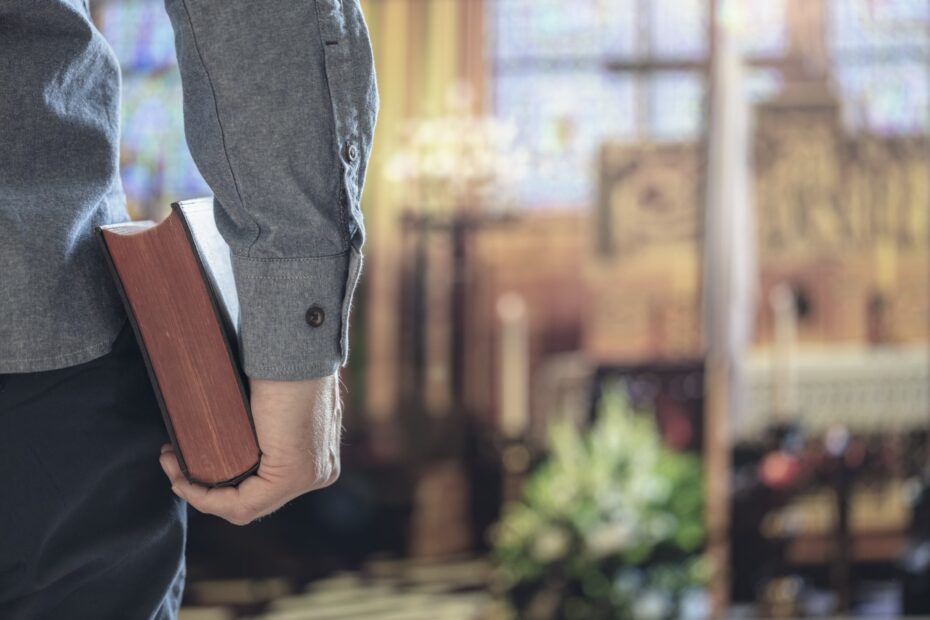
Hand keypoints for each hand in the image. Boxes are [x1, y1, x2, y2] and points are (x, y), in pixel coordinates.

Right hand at [158, 373, 342, 524]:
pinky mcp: (291, 476)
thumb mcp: (273, 402)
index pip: (264, 488)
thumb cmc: (282, 362)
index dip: (219, 484)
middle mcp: (319, 472)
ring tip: (171, 465)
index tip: (186, 462)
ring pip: (246, 506)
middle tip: (173, 462)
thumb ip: (262, 426)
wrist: (296, 348)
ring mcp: (309, 477)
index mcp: (318, 455)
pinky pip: (244, 505)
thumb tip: (228, 434)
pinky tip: (183, 481)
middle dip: (204, 487)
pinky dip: (207, 498)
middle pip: (254, 499)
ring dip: (199, 492)